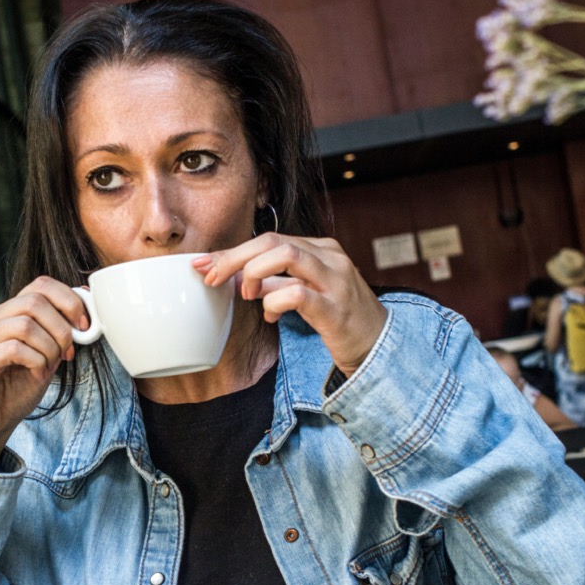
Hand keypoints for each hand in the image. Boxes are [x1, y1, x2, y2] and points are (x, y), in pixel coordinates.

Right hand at [0, 277, 86, 466]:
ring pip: (25, 325)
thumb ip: (59, 333)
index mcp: (7, 313)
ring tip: (49, 366)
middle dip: (61, 328)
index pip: (41, 285)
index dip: (69, 301)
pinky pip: (13, 349)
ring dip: (48, 348)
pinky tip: (37, 374)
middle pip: (34, 301)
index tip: (83, 326)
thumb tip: (85, 310)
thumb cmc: (15, 389)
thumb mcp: (47, 355)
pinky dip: (35, 362)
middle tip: (66, 352)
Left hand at [193, 234, 386, 376]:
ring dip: (254, 274)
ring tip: (248, 295)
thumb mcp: (305, 292)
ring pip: (285, 255)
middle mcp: (330, 257)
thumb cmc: (339, 318)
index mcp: (321, 248)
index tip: (204, 265)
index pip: (268, 238)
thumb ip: (275, 282)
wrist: (379, 346)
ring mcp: (335, 280)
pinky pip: (296, 294)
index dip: (232, 250)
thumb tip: (235, 278)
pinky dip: (273, 302)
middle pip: (272, 241)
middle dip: (234, 257)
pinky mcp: (335, 307)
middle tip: (212, 278)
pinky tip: (271, 316)